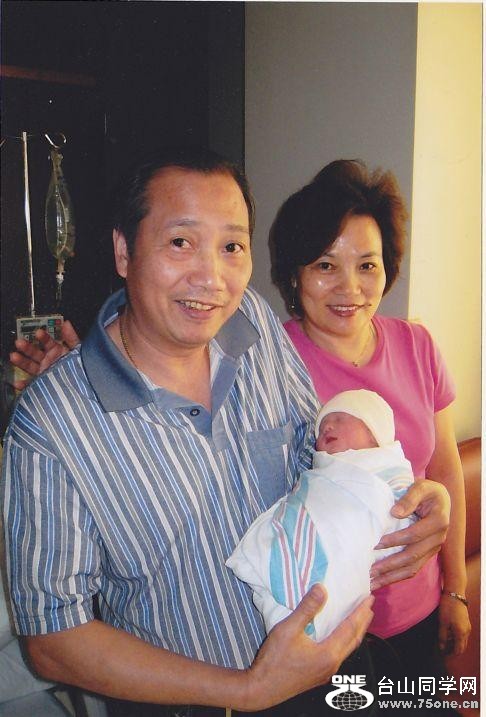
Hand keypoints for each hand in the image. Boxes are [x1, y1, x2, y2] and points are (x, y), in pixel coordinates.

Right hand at [9, 321, 79, 389]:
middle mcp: (49, 361)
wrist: (84, 386)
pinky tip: (18, 383)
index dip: (43, 337)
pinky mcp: (42, 384)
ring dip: (22, 361)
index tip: (38, 333)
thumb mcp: (78, 351)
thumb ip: (72, 338)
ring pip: (30, 366)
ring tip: (13, 356)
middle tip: (19, 342)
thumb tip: (67, 323)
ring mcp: (44, 372)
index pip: (48, 342)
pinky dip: (24, 385)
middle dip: (27, 347)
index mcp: (57, 352)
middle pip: (35, 353)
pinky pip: (31, 385)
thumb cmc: (81, 367)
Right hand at [245, 585, 373, 709]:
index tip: (369, 598)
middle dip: (363, 622)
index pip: (350, 628)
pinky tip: (339, 637)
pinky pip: (339, 655)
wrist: (262, 689)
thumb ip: (307, 608)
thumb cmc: (275, 659)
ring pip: (347, 649)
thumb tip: (322, 588)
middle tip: (369, 606)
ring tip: (359, 619)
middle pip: (353, 640)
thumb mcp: (288, 628)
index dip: (360, 612)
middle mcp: (332, 665)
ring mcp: (326, 672)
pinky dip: (345, 641)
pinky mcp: (319, 675)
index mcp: (329, 654)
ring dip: (355, 632)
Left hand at [370, 479, 449, 589]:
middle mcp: (438, 538)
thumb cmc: (427, 491)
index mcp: (439, 521)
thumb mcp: (421, 487)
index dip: (396, 540)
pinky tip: (381, 581)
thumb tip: (395, 512)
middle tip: (370, 569)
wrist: (439, 499)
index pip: (415, 534)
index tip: (377, 543)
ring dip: (391, 576)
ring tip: (372, 582)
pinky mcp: (427, 555)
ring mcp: (433, 549)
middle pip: (413, 556)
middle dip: (390, 564)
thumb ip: (409, 498)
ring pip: (413, 568)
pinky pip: (413, 569)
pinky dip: (396, 577)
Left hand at [438, 594, 470, 654]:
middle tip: (444, 651)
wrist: (455, 594)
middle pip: (462, 647)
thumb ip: (442, 637)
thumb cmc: (448, 608)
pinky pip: (463, 634)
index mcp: (461, 633)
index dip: (451, 655)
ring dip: (455, 644)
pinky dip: (457, 637)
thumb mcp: (442, 623)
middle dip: (453, 651)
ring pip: (463, 641)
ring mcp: (467, 626)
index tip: (443, 656)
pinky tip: (449, 634)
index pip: (458, 650)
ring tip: (445, 643)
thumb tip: (442, 648)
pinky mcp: (466, 622)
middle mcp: (466, 632)